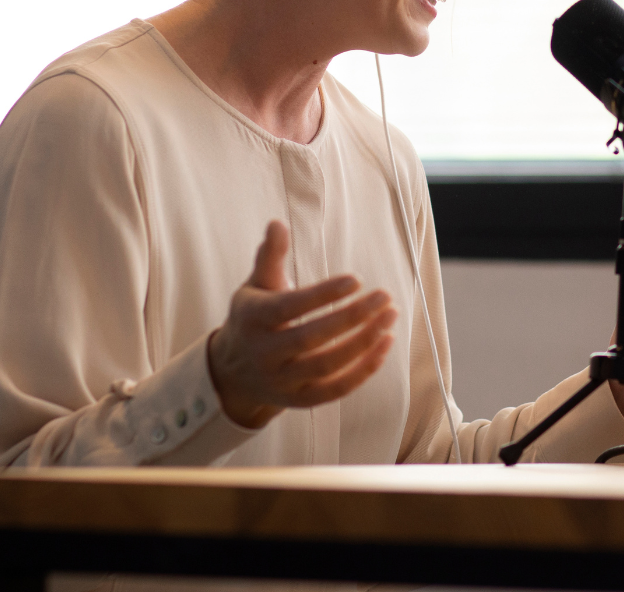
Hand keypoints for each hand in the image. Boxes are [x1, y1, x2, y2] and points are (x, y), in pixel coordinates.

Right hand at [208, 220, 395, 428]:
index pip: (290, 307)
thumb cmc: (254, 317)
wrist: (233, 371)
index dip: (323, 294)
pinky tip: (385, 343)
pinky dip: (364, 370)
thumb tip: (277, 223)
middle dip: (352, 317)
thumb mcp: (255, 285)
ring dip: (364, 342)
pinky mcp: (300, 400)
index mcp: (254, 319)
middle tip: (385, 296)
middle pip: (312, 339)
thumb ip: (270, 256)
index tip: (356, 279)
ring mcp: (282, 381)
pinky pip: (336, 390)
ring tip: (390, 315)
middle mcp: (265, 354)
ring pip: (328, 366)